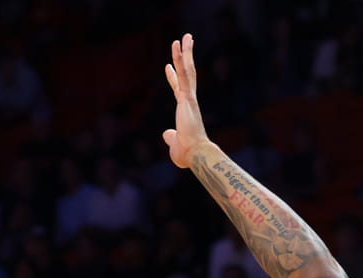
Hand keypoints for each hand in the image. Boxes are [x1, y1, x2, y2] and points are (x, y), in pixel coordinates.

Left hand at [161, 33, 210, 169]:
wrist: (196, 155)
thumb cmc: (187, 154)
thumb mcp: (174, 144)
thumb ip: (170, 137)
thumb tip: (166, 135)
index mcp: (185, 110)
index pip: (178, 89)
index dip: (172, 78)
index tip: (168, 66)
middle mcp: (189, 101)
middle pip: (187, 74)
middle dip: (185, 57)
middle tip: (185, 40)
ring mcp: (189, 98)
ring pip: (187, 70)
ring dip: (185, 52)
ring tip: (185, 36)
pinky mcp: (187, 97)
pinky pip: (184, 75)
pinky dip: (181, 60)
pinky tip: (179, 47)